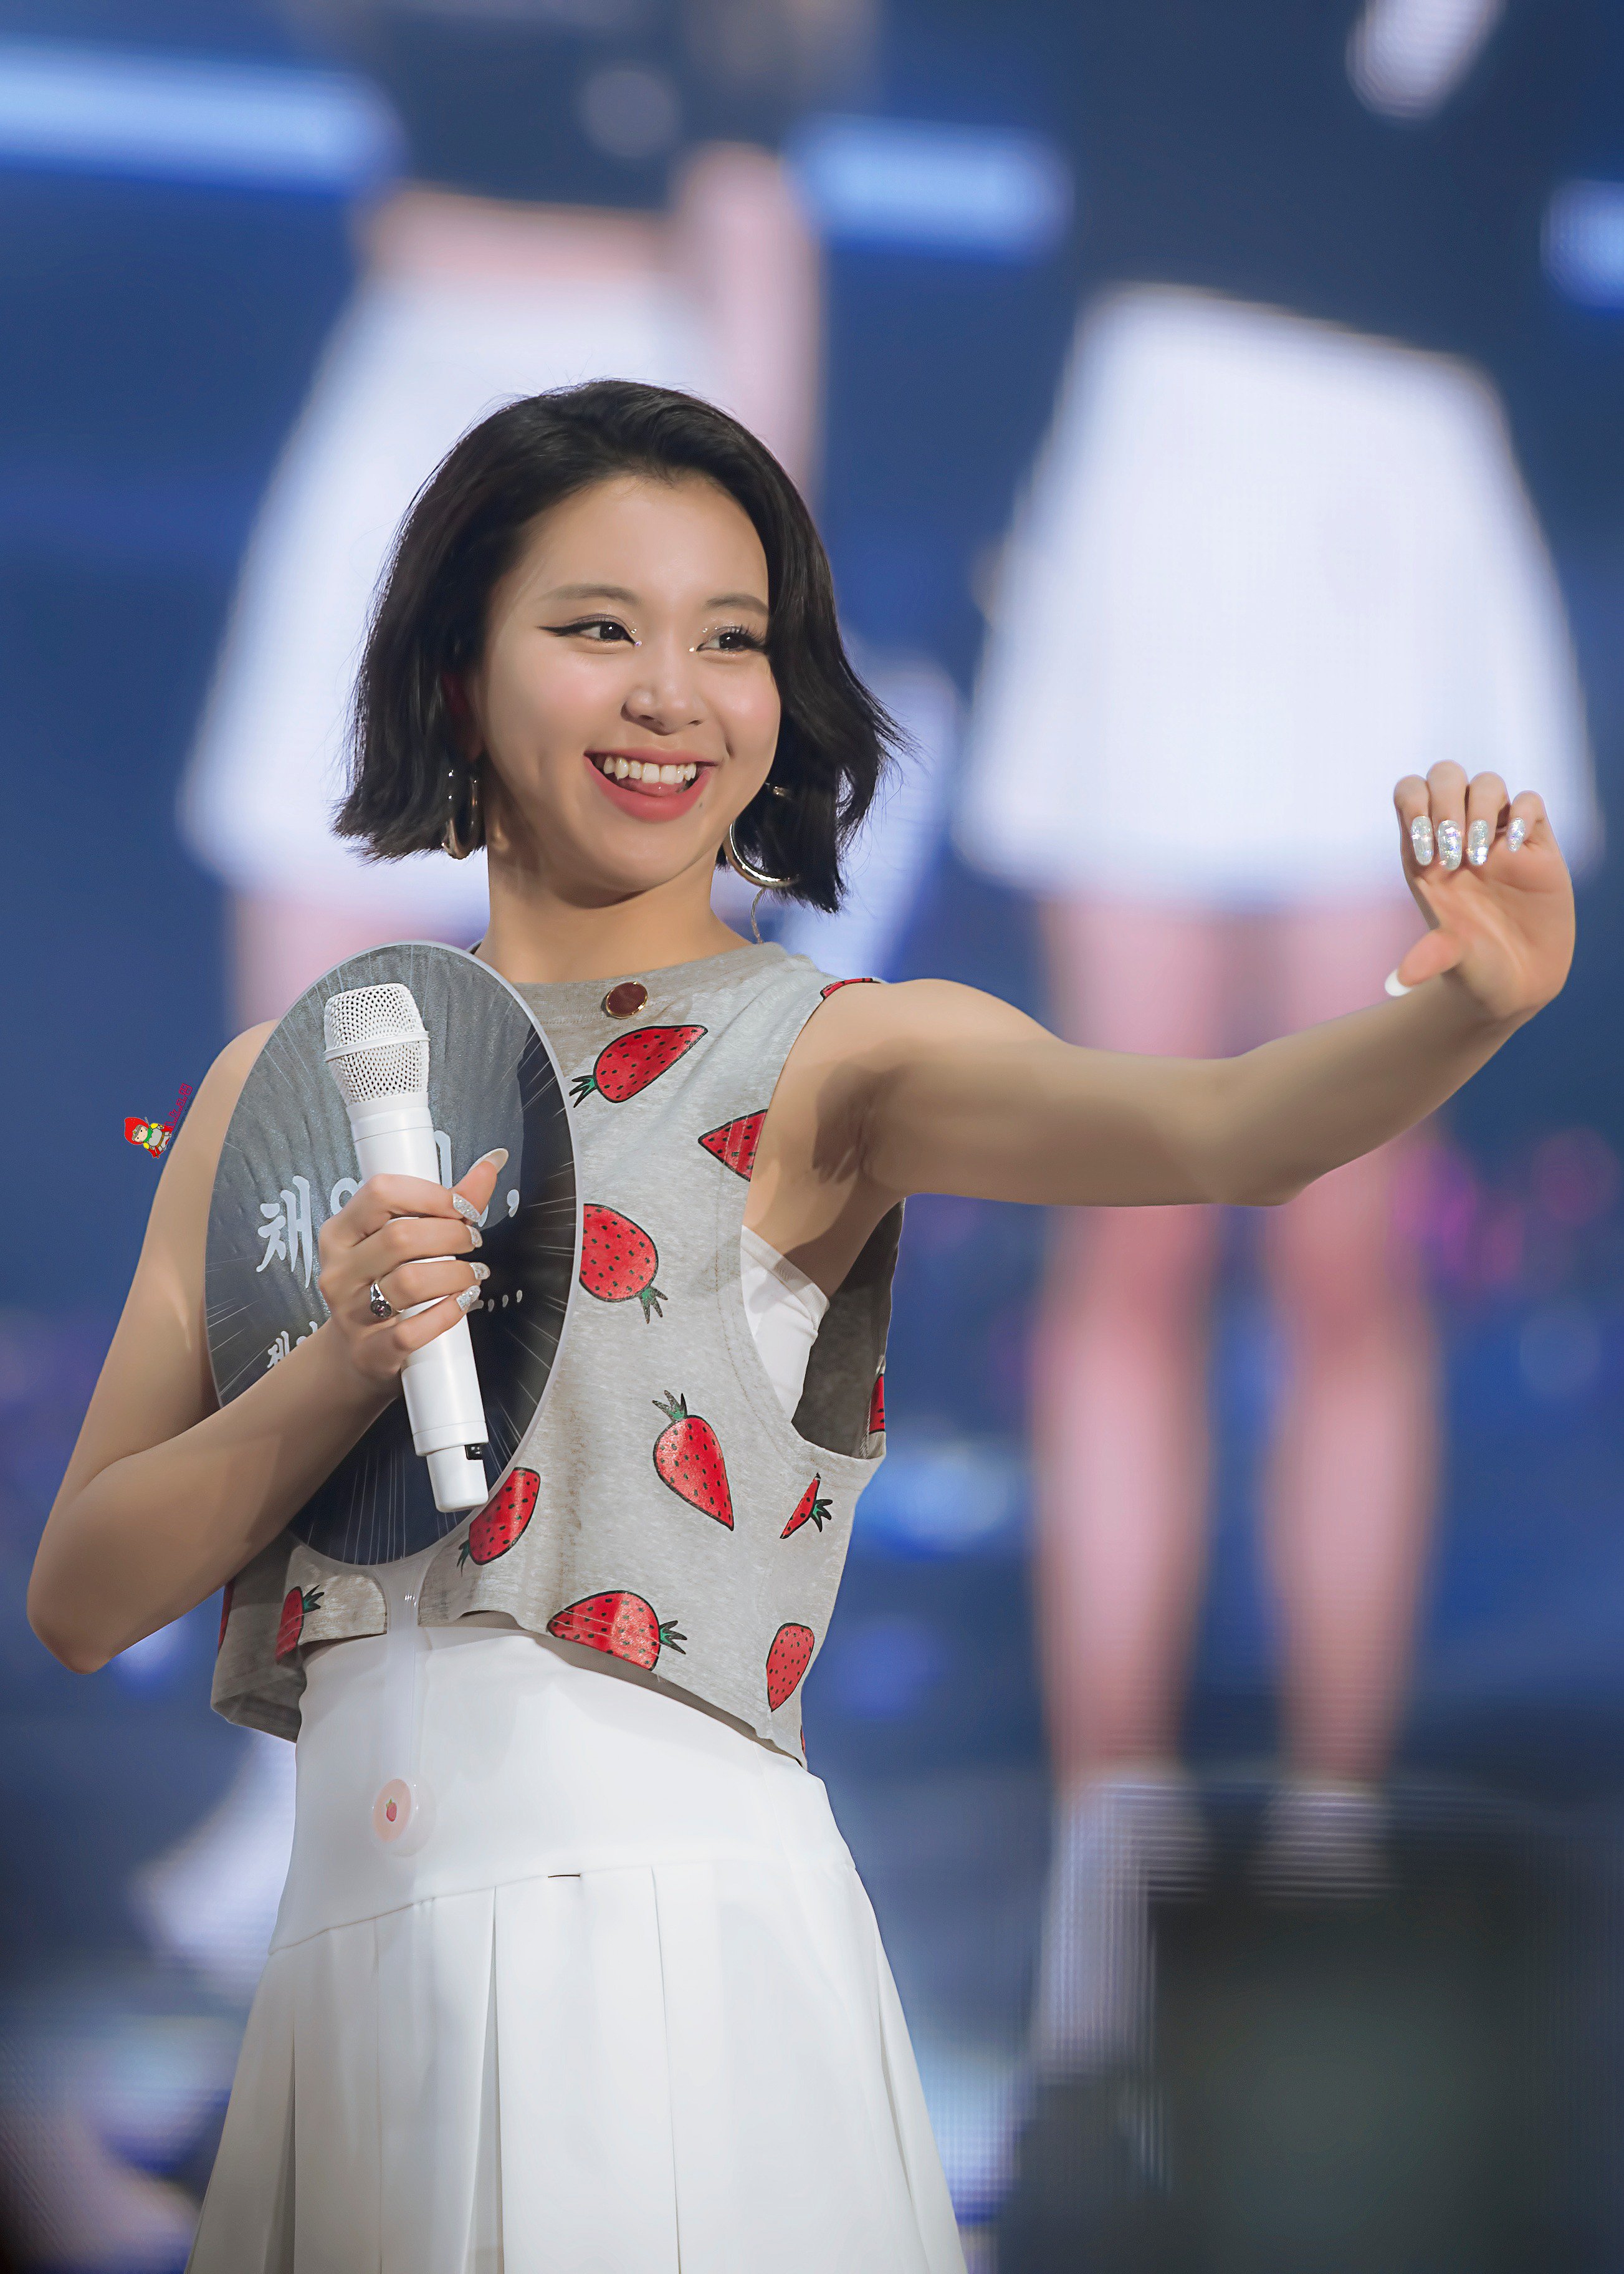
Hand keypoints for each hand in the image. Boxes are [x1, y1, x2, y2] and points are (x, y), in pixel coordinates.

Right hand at [314, 1150, 505, 1393]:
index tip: (460, 1207)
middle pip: (401, 1237)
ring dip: (456, 1274)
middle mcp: (340, 1269)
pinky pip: (413, 1331)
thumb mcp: (400, 1240)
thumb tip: (488, 1166)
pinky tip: (461, 1303)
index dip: (430, 1195)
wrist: (356, 1352)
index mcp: (341, 1232)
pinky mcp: (370, 1350)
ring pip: (410, 1282)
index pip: (380, 1192)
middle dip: (451, 1235)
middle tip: (471, 1242)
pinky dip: (447, 1313)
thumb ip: (447, 1204)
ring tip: (471, 1273)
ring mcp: (350, 1312)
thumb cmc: (381, 1286)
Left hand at [1392, 764, 1574, 1022]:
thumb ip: (1429, 958)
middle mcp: (1459, 835)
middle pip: (1446, 776)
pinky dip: (1523, 814)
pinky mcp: (1536, 843)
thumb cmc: (1472, 967)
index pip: (1410, 793)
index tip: (1424, 851)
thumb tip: (1400, 981)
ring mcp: (1499, 836)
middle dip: (1445, 802)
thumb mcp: (1450, 961)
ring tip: (1479, 858)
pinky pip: (1531, 803)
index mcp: (1424, 851)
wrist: (1516, 982)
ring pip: (1487, 783)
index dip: (1413, 805)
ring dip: (1479, 809)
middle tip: (1451, 851)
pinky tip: (1516, 847)